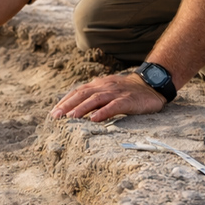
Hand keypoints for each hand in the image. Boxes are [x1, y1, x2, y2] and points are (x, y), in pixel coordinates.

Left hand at [49, 72, 165, 121]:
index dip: (65, 101)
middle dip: (68, 106)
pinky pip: (114, 106)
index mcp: (98, 85)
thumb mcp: (108, 91)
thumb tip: (75, 110)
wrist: (151, 85)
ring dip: (81, 109)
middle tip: (56, 117)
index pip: (78, 92)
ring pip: (95, 99)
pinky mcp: (128, 100)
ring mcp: (116, 93)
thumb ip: (94, 98)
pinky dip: (103, 112)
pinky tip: (94, 119)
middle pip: (83, 95)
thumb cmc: (127, 92)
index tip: (54, 113)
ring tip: (71, 118)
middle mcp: (104, 87)